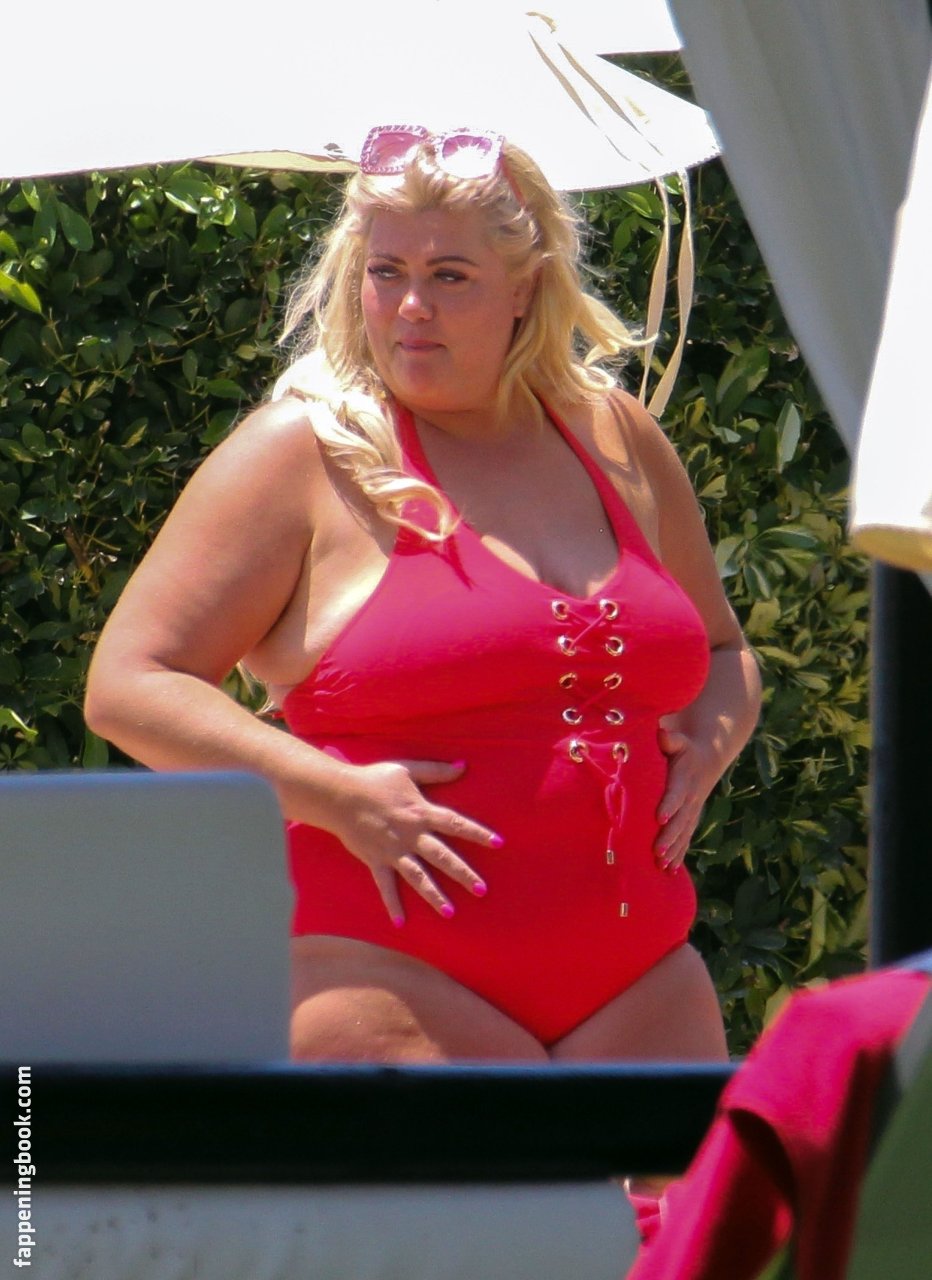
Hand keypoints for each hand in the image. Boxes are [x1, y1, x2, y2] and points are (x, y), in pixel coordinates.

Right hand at [327, 758, 500, 924]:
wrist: (340, 795)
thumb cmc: (374, 780)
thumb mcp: (407, 770)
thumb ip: (436, 771)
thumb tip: (463, 766)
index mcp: (421, 812)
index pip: (456, 823)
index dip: (478, 833)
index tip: (498, 843)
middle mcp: (411, 835)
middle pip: (442, 856)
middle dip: (462, 873)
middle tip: (482, 890)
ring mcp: (394, 851)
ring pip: (418, 876)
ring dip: (434, 894)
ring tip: (450, 913)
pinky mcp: (376, 861)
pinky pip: (386, 886)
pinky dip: (392, 904)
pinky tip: (401, 923)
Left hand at [654, 727, 717, 871]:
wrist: (709, 754)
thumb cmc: (684, 746)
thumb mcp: (679, 738)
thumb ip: (671, 738)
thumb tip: (662, 731)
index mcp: (685, 776)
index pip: (677, 792)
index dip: (670, 804)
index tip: (659, 817)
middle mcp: (691, 796)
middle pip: (681, 818)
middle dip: (670, 836)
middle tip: (657, 851)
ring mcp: (693, 809)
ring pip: (684, 832)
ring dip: (674, 850)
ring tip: (662, 866)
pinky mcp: (691, 817)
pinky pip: (686, 838)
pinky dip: (679, 854)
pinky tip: (670, 871)